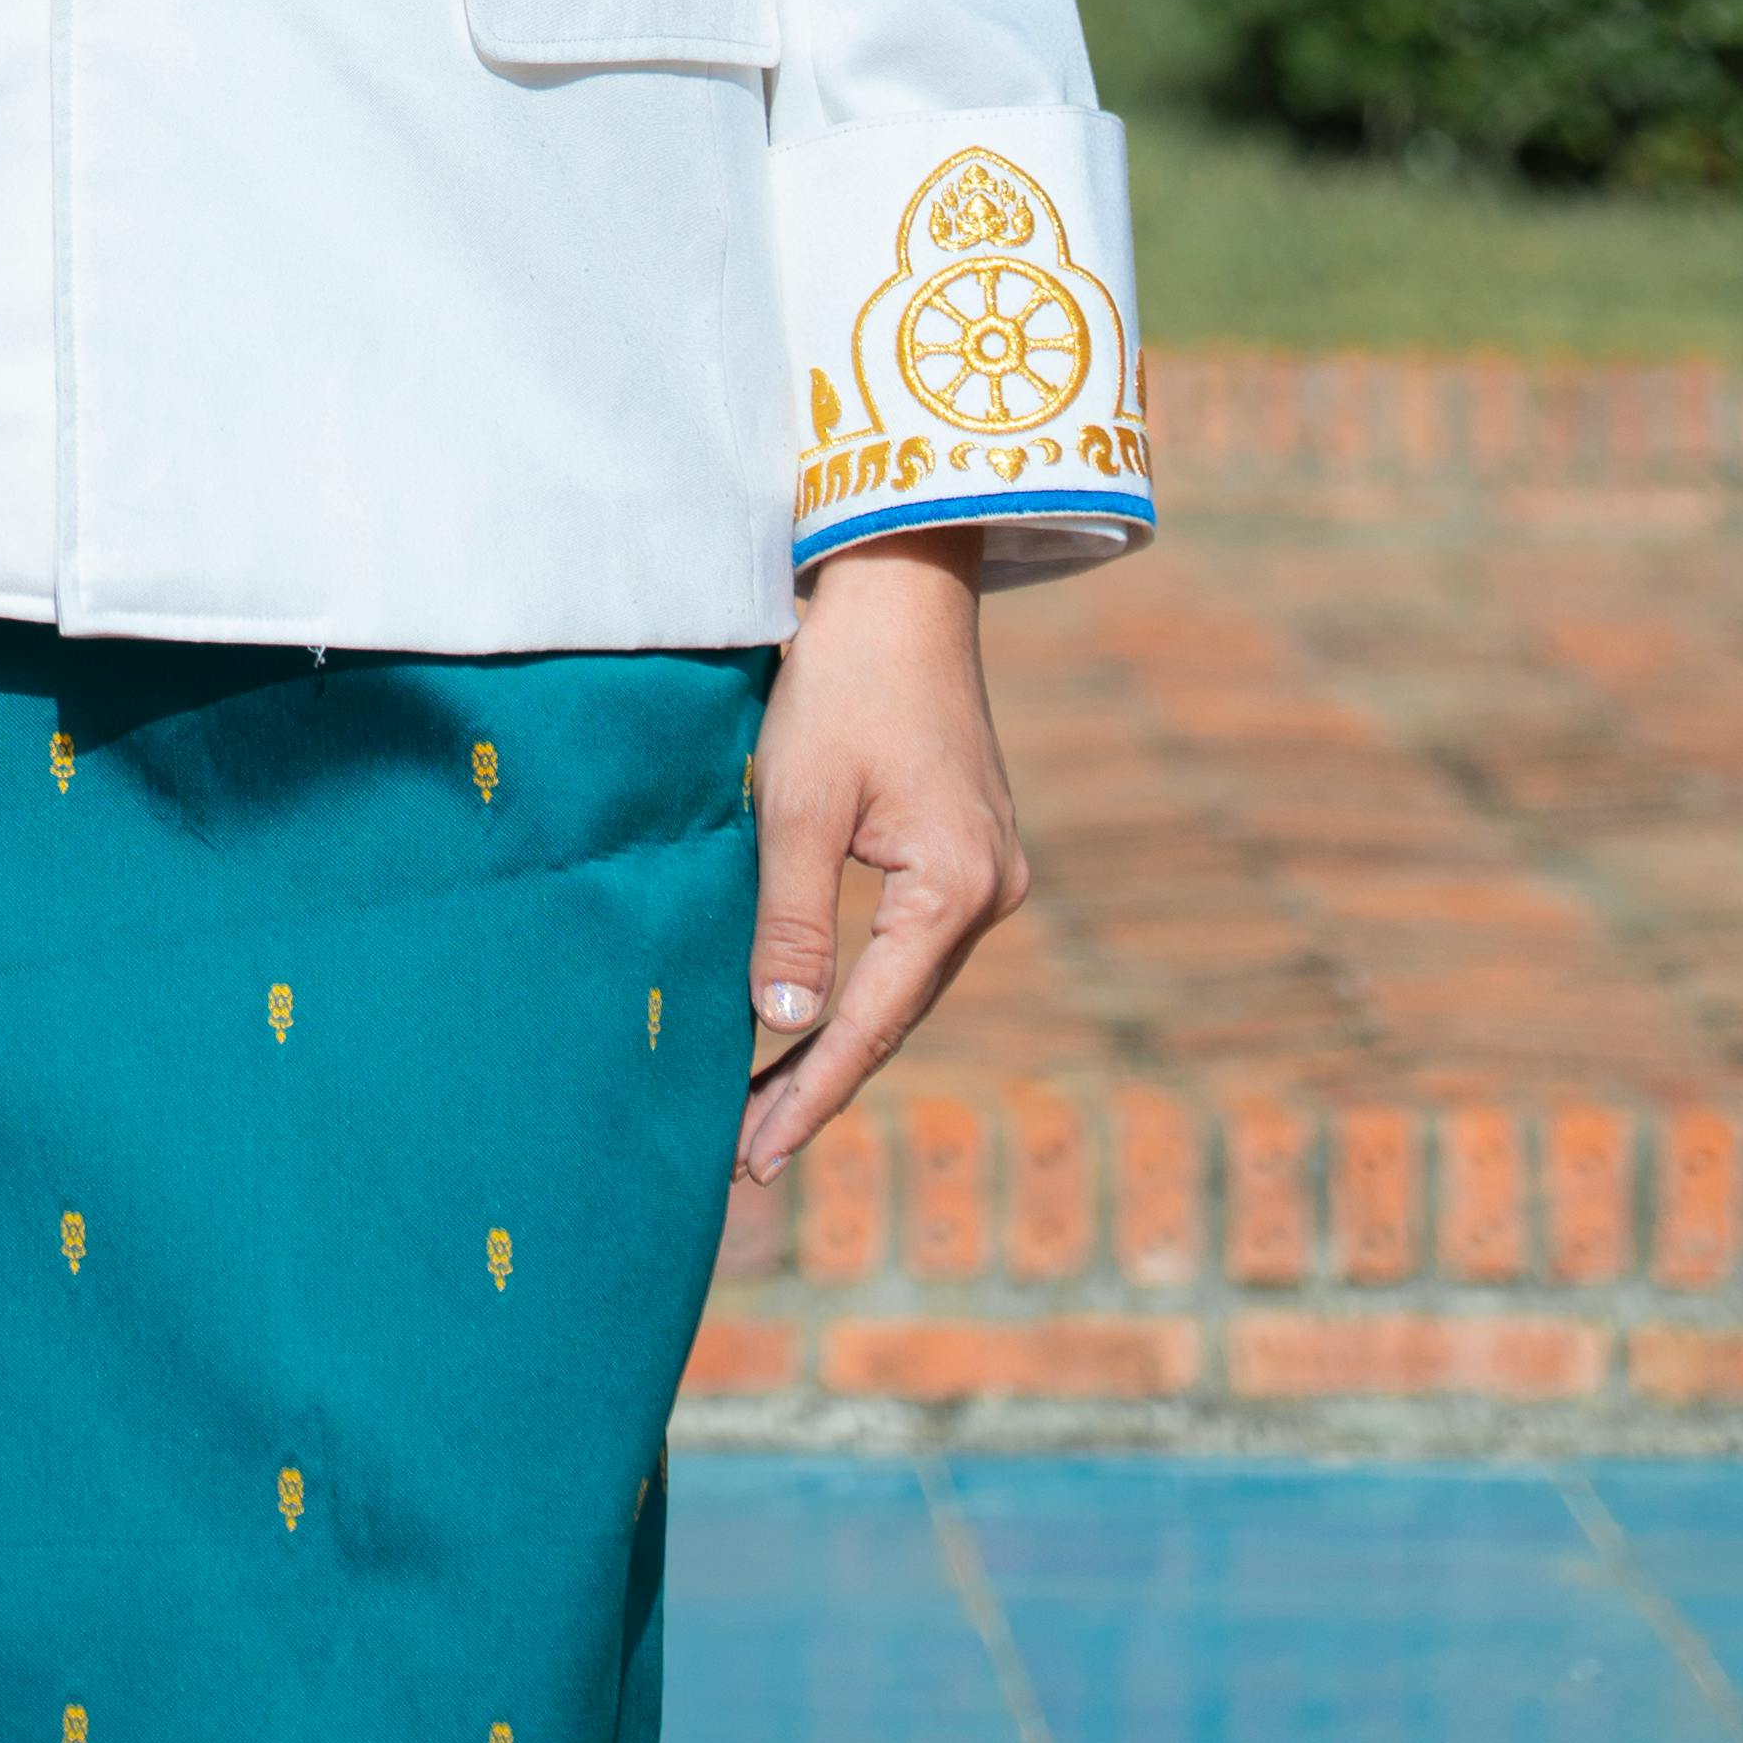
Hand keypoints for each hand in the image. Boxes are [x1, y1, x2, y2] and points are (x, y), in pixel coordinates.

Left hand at [737, 530, 1028, 1182]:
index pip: (872, 1021)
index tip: (757, 1155)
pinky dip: (864, 984)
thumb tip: (781, 1020)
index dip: (811, 1092)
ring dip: (843, 1035)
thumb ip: (791, 916)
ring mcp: (988, 870)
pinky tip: (816, 1012)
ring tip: (770, 1100)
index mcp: (955, 887)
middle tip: (751, 1149)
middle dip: (823, 1078)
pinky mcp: (968, 848)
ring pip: (906, 982)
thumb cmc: (841, 681)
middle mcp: (991, 891)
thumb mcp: (799, 799)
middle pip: (897, 1014)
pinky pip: (911, 942)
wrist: (899, 587)